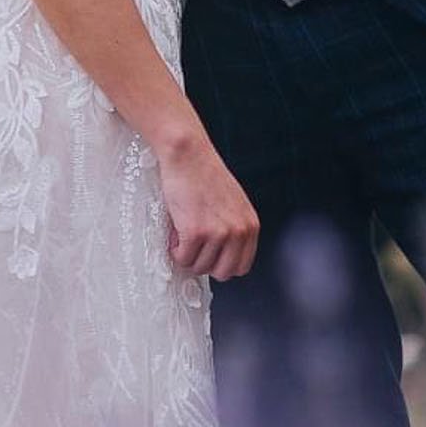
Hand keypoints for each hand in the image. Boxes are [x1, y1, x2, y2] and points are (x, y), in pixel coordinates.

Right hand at [153, 127, 258, 281]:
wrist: (188, 154)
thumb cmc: (204, 174)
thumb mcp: (232, 203)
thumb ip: (233, 228)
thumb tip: (220, 255)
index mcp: (250, 226)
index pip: (241, 267)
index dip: (221, 263)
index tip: (208, 254)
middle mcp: (238, 232)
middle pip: (222, 273)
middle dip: (204, 263)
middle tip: (192, 246)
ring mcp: (218, 234)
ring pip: (199, 267)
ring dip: (187, 254)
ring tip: (182, 230)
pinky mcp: (196, 232)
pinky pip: (183, 258)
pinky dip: (175, 249)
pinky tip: (175, 230)